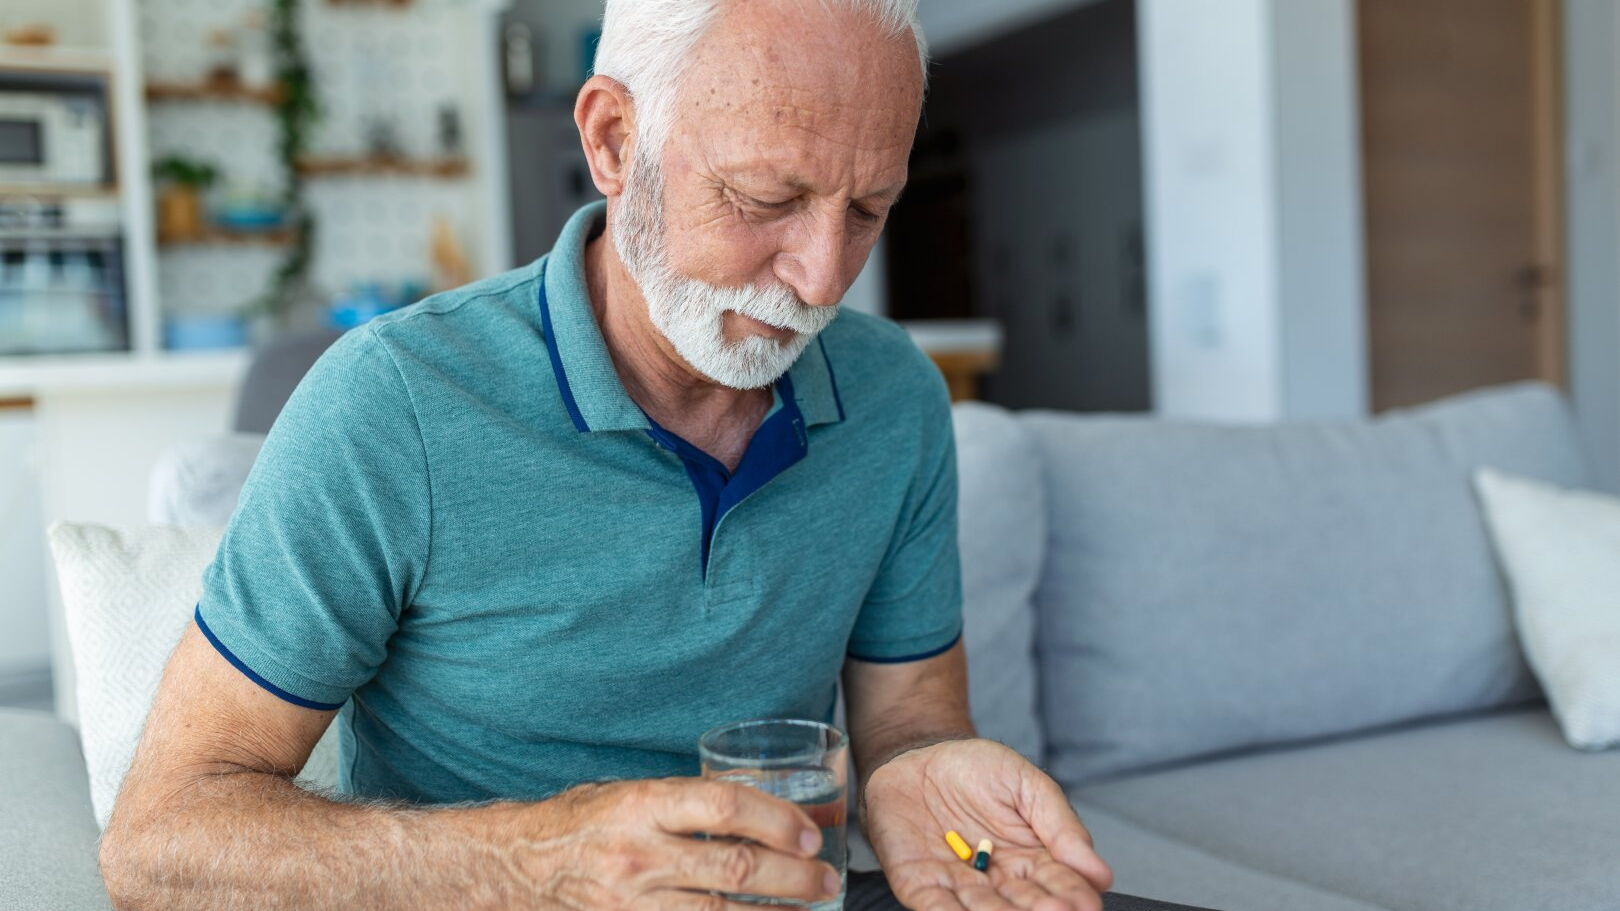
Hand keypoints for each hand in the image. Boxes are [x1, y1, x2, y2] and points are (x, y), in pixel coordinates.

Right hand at [511, 777, 842, 908]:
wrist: (516, 867)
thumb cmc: (583, 823)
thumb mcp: (630, 796)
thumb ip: (688, 804)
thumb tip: (763, 813)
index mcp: (641, 805)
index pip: (724, 807)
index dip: (778, 821)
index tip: (811, 834)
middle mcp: (636, 855)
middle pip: (735, 868)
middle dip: (793, 877)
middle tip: (826, 878)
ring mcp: (629, 903)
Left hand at [862, 739, 1112, 910]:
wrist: (920, 757)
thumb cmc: (976, 769)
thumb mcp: (1026, 785)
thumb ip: (1060, 824)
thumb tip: (1099, 872)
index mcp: (1032, 860)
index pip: (1059, 883)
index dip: (1074, 894)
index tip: (1087, 905)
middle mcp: (998, 881)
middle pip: (1024, 904)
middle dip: (1040, 910)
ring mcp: (958, 884)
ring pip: (982, 910)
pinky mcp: (919, 883)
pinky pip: (933, 905)